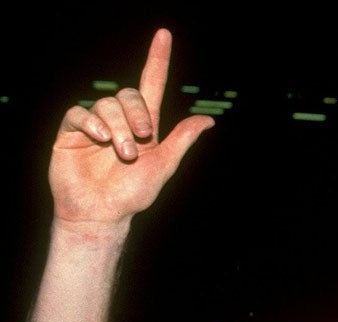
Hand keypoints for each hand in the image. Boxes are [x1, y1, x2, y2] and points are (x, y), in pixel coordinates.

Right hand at [48, 28, 213, 228]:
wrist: (102, 213)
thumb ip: (182, 140)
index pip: (151, 84)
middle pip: (128, 95)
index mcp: (144, 125)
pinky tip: (99, 139)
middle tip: (142, 140)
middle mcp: (120, 121)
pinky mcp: (71, 133)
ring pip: (106, 105)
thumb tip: (208, 121)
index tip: (164, 34)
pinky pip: (79, 114)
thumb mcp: (163, 165)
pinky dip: (91, 123)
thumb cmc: (133, 194)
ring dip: (117, 127)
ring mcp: (94, 125)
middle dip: (137, 115)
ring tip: (123, 152)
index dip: (157, 59)